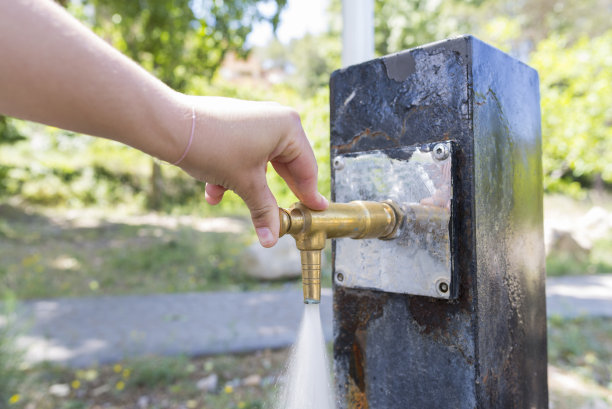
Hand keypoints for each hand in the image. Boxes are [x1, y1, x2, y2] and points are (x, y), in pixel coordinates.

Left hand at [174, 95, 328, 246]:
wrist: (171, 126)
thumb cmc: (214, 147)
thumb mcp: (245, 184)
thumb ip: (264, 211)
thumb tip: (272, 239)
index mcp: (288, 127)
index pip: (306, 169)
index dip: (309, 194)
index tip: (316, 210)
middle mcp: (275, 120)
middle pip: (284, 166)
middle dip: (274, 193)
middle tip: (286, 215)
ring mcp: (254, 120)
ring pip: (260, 163)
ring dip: (246, 185)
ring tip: (230, 197)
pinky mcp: (235, 124)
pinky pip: (244, 154)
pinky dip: (232, 173)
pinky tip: (213, 191)